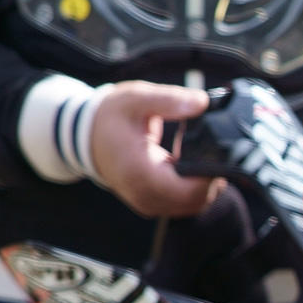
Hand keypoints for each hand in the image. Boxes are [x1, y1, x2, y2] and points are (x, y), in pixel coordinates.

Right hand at [89, 82, 219, 217]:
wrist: (86, 136)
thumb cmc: (111, 116)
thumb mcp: (136, 98)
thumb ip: (170, 100)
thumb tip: (203, 102)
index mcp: (141, 173)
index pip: (192, 190)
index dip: (212, 172)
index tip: (216, 148)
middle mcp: (145, 196)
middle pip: (199, 199)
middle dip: (212, 175)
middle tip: (212, 147)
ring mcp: (149, 204)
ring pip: (195, 204)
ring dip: (204, 182)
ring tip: (197, 152)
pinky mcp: (153, 204)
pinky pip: (185, 203)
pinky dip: (194, 187)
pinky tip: (189, 163)